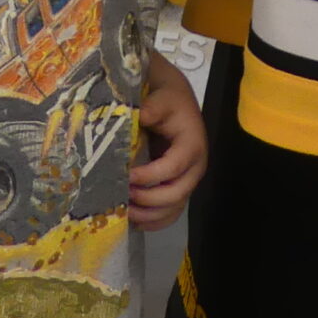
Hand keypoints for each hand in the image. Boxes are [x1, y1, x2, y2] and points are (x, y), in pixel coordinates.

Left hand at [129, 51, 206, 230]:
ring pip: (174, 208)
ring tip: (124, 212)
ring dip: (149, 215)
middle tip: (122, 196)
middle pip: (177, 193)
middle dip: (148, 200)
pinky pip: (171, 213)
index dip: (150, 176)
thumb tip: (143, 115)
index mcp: (193, 143)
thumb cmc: (165, 98)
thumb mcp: (160, 96)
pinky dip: (153, 221)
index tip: (126, 175)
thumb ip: (153, 106)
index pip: (174, 167)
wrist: (172, 100)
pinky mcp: (179, 188)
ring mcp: (188, 180)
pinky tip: (133, 220)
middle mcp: (195, 165)